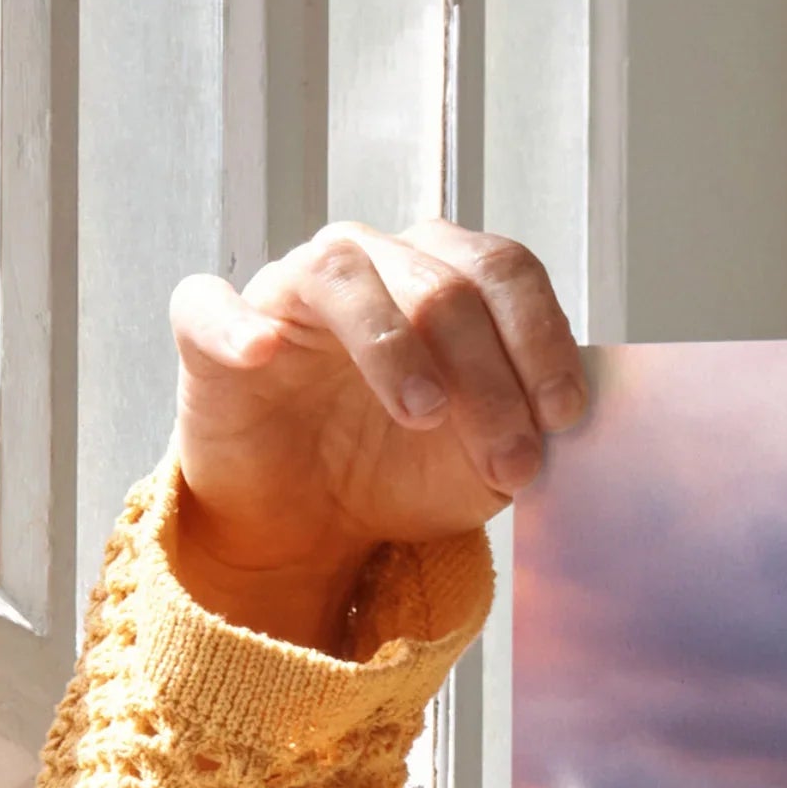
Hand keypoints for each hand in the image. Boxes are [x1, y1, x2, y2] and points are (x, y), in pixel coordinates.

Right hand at [164, 221, 585, 649]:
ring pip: (343, 275)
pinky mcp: (213, 332)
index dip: (540, 338)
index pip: (503, 271)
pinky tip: (264, 353)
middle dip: (489, 377)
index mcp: (444, 279)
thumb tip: (576, 420)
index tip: (563, 415)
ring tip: (423, 414)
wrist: (314, 522)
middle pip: (440, 284)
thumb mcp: (486, 461)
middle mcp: (372, 265)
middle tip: (510, 461)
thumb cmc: (403, 470)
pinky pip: (210, 305)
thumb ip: (530, 427)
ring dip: (393, 345)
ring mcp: (290, 292)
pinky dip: (236, 324)